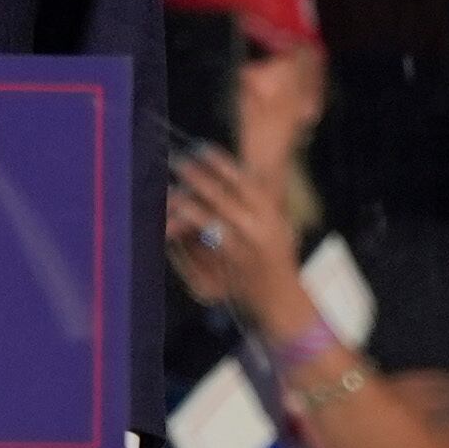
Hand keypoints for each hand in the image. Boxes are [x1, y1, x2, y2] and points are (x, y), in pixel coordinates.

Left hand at [164, 140, 299, 325]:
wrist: (280, 300)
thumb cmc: (274, 256)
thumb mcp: (277, 224)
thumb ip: (258, 200)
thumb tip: (230, 169)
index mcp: (270, 215)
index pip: (243, 180)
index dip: (220, 162)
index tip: (200, 147)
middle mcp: (256, 230)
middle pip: (219, 195)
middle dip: (195, 175)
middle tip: (176, 160)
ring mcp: (239, 251)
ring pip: (204, 219)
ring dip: (184, 202)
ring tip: (168, 191)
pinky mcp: (223, 270)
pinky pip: (195, 247)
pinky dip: (181, 233)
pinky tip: (168, 222)